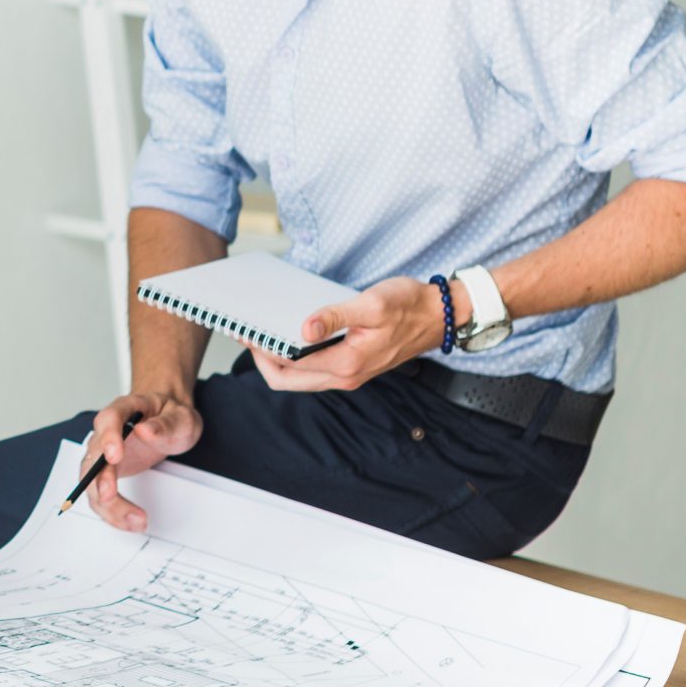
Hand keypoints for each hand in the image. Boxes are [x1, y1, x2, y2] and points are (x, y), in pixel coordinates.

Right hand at [84, 390, 202, 531]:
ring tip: (136, 521)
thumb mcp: (181, 418)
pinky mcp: (106, 472)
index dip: (108, 439)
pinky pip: (100, 495)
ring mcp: (103, 454)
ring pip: (91, 482)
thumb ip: (165, 425)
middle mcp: (105, 432)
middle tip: (110, 498)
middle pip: (93, 457)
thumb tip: (144, 431)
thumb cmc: (171, 416)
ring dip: (108, 505)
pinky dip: (112, 512)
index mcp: (123, 410)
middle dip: (100, 480)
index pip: (108, 420)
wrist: (168, 421)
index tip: (114, 457)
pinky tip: (130, 522)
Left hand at [251, 277, 443, 394]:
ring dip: (276, 361)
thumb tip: (303, 329)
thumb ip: (334, 316)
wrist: (439, 316)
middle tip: (246, 335)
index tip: (246, 331)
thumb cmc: (408, 306)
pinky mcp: (352, 367)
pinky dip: (294, 360)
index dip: (262, 350)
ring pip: (299, 380)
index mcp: (347, 363)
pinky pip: (313, 371)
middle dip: (262, 361)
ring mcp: (349, 374)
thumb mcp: (371, 305)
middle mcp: (346, 376)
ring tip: (261, 335)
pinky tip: (287, 338)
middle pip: (287, 382)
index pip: (289, 365)